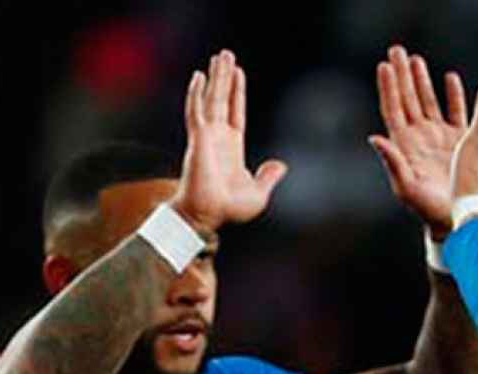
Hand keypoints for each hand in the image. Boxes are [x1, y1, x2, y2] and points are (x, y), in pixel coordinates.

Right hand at [171, 50, 287, 233]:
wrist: (207, 215)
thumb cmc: (228, 208)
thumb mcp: (258, 194)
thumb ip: (269, 177)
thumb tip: (281, 165)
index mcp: (231, 147)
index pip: (234, 112)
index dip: (236, 93)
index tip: (237, 73)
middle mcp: (217, 137)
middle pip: (222, 99)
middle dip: (224, 77)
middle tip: (225, 54)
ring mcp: (206, 136)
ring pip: (211, 98)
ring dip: (216, 77)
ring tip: (219, 56)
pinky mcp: (198, 138)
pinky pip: (197, 110)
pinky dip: (197, 92)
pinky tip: (199, 76)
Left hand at [370, 45, 470, 237]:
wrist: (457, 221)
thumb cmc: (429, 211)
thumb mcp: (407, 188)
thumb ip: (392, 162)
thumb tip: (374, 137)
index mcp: (405, 147)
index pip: (394, 110)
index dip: (389, 88)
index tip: (385, 66)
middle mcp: (419, 139)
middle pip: (407, 100)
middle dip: (402, 75)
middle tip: (397, 50)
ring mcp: (438, 138)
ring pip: (427, 102)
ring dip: (421, 81)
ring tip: (416, 58)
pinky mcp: (459, 141)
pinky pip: (455, 112)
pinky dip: (452, 95)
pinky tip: (450, 77)